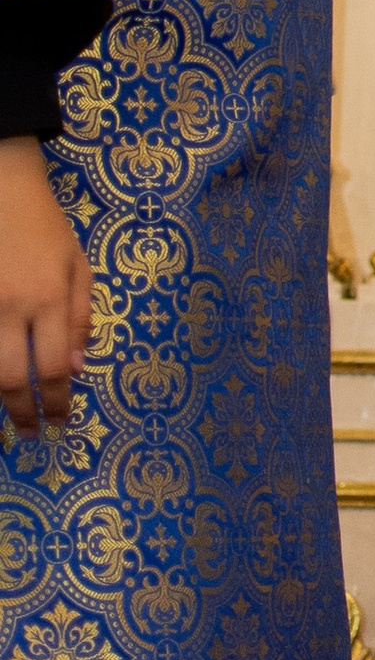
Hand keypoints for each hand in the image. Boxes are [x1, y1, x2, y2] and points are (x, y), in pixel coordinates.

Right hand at [0, 140, 87, 436]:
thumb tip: (77, 367)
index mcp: (47, 299)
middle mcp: (9, 308)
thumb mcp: (77, 265)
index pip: (53, 367)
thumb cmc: (44, 226)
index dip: (57, 402)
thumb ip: (79, 316)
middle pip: (13, 377)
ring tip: (9, 420)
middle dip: (24, 412)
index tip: (61, 423)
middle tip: (33, 433)